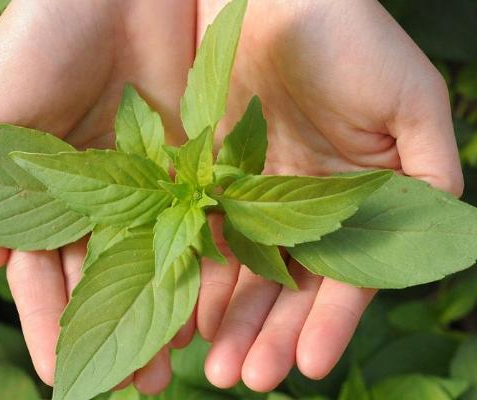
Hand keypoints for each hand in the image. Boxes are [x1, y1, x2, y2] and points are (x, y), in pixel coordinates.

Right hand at [0, 0, 196, 392]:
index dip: (51, 325)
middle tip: (132, 389)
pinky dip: (201, 266)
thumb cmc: (39, 39)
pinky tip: (207, 308)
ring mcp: (149, 184)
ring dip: (162, 314)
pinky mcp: (194, 163)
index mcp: (48, 194)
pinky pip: (199, 224)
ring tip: (171, 367)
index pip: (46, 275)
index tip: (59, 378)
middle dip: (116, 335)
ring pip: (155, 263)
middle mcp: (99, 197)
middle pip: (106, 280)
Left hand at [196, 0, 462, 391]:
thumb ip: (430, 170)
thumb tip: (445, 235)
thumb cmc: (349, 39)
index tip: (309, 366)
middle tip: (247, 380)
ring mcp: (255, 196)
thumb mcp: (410, 102)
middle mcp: (304, 207)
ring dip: (231, 321)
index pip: (345, 275)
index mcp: (355, 200)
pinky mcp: (210, 179)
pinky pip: (204, 237)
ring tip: (216, 368)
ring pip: (243, 273)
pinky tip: (187, 317)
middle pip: (288, 285)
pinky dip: (197, 277)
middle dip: (270, 335)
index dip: (330, 321)